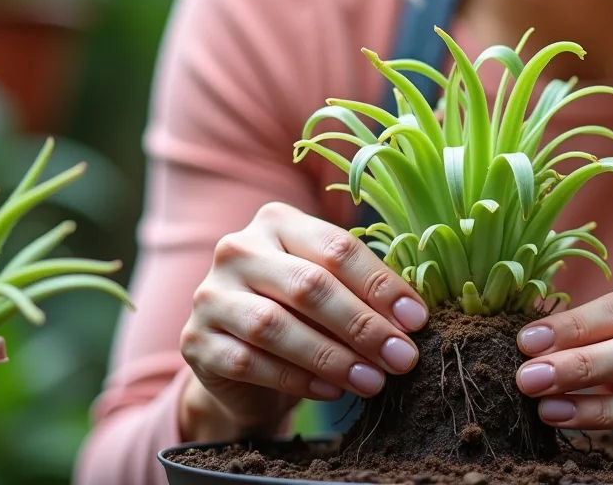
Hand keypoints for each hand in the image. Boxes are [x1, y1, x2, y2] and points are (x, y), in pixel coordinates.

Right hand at [178, 202, 429, 437]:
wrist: (243, 362)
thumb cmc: (301, 315)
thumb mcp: (332, 290)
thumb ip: (363, 291)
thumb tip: (412, 317)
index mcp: (278, 222)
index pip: (337, 248)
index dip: (381, 285)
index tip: (417, 319)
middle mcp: (238, 249)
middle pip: (309, 285)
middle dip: (363, 325)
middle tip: (402, 357)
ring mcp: (210, 295)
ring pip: (275, 326)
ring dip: (332, 357)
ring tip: (373, 380)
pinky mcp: (195, 342)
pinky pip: (249, 362)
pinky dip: (296, 378)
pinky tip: (331, 391)